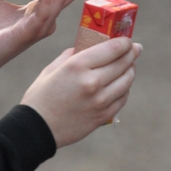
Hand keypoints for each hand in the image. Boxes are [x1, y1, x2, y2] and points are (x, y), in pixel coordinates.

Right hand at [22, 37, 141, 146]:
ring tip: (128, 66)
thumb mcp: (52, 69)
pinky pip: (123, 98)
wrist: (36, 130)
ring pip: (127, 80)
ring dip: (130, 70)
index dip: (124, 42)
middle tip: (135, 49)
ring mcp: (100, 100)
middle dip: (132, 52)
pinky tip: (121, 85)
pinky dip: (124, 89)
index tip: (127, 40)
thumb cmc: (41, 97)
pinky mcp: (103, 116)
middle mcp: (92, 82)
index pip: (113, 48)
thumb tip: (89, 47)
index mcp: (77, 66)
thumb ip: (72, 55)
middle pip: (124, 62)